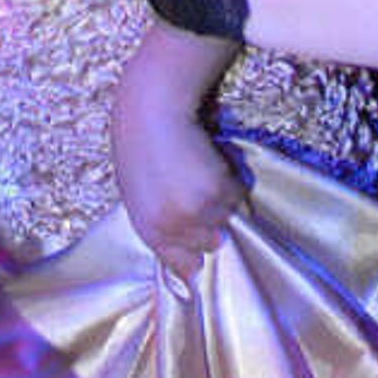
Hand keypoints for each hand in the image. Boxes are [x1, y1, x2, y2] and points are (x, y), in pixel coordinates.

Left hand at [111, 57, 242, 272]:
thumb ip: (163, 225)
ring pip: (228, 216)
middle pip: (212, 243)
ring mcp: (196, 211)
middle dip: (210, 220)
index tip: (202, 240)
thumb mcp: (139, 195)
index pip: (184, 267)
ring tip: (200, 169)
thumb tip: (192, 256)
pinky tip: (210, 159)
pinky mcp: (216, 190)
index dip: (197, 254)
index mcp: (150, 231)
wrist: (150, 111)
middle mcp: (173, 228)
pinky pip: (238, 194)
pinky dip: (232, 178)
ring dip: (222, 196)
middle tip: (197, 190)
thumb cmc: (139, 148)